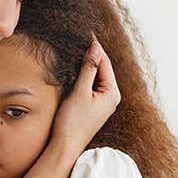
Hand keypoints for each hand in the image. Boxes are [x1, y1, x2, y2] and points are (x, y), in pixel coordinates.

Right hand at [50, 38, 120, 155]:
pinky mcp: (94, 106)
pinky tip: (77, 68)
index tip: (88, 31)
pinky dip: (86, 75)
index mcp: (112, 93)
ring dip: (89, 63)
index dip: (96, 46)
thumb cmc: (72, 123)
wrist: (65, 146)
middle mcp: (111, 97)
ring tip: (79, 48)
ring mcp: (103, 102)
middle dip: (93, 53)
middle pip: (103, 68)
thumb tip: (95, 48)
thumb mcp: (80, 92)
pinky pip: (92, 84)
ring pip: (97, 76)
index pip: (105, 62)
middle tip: (83, 36)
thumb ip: (88, 69)